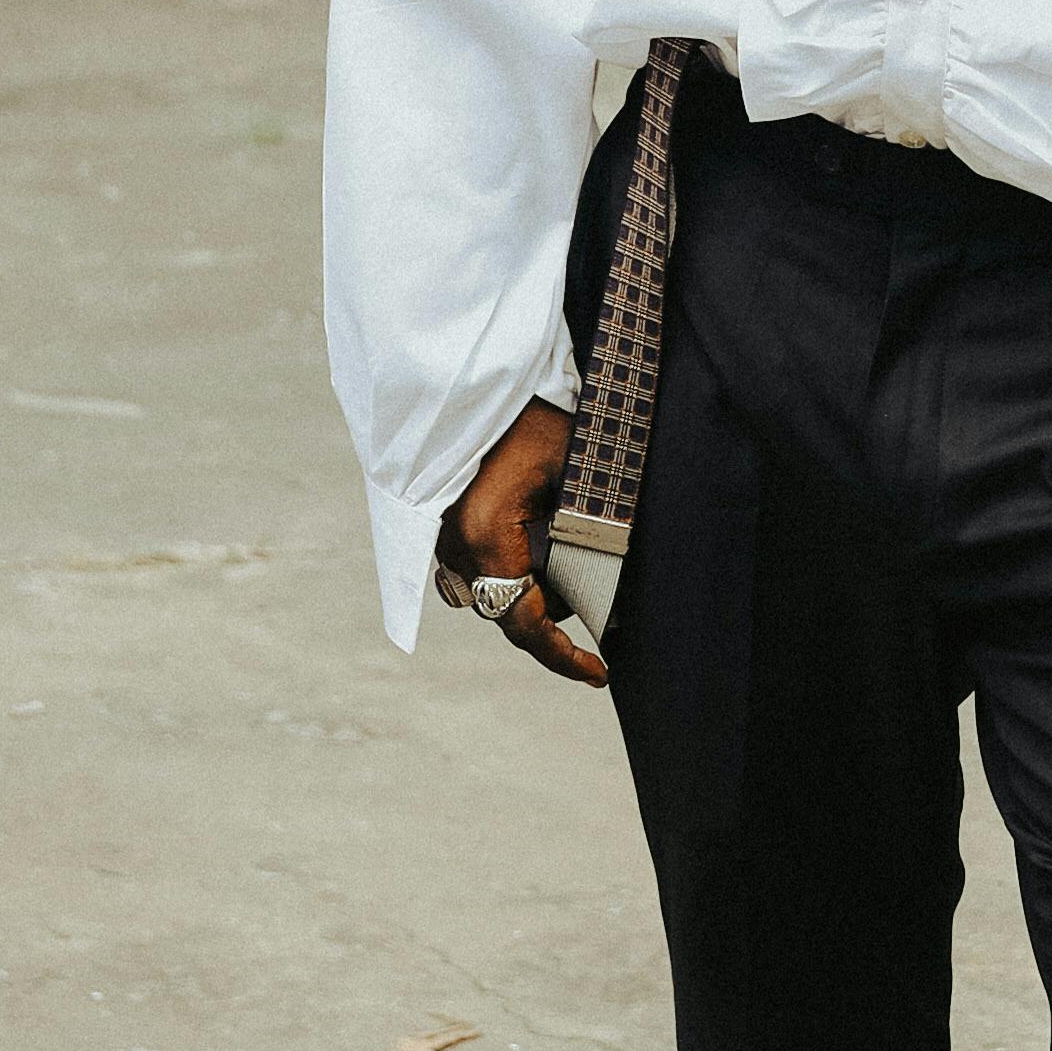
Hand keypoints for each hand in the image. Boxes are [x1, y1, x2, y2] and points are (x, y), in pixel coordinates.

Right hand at [437, 395, 607, 684]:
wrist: (475, 376)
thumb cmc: (532, 416)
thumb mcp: (572, 471)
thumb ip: (586, 531)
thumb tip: (610, 583)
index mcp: (486, 535)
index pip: (523, 621)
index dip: (562, 656)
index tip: (598, 674)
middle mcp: (455, 546)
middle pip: (510, 610)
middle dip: (556, 604)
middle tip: (599, 582)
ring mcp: (442, 537)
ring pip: (496, 590)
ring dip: (535, 581)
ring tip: (566, 535)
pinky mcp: (441, 525)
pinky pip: (481, 566)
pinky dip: (514, 563)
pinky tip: (540, 533)